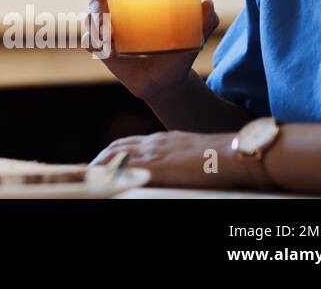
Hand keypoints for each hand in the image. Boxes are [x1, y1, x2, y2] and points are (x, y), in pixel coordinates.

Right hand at [86, 0, 218, 100]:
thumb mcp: (193, 38)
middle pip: (94, 0)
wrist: (167, 82)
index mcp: (131, 3)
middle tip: (106, 8)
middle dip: (95, 0)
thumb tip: (208, 4)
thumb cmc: (177, 53)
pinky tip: (110, 49)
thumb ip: (204, 22)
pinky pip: (90, 43)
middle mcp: (114, 15)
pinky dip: (94, 43)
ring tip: (110, 33)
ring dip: (95, 23)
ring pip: (90, 20)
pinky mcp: (103, 52)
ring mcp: (106, 34)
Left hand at [90, 131, 246, 188]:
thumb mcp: (194, 153)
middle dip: (102, 157)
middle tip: (89, 169)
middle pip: (118, 146)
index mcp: (164, 140)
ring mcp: (154, 152)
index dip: (115, 151)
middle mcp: (154, 142)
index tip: (104, 160)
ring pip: (116, 154)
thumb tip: (176, 168)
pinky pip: (125, 168)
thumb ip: (179, 158)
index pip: (130, 142)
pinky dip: (111, 172)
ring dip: (100, 164)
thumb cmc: (222, 156)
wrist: (232, 153)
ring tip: (88, 175)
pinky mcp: (156, 166)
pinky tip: (102, 179)